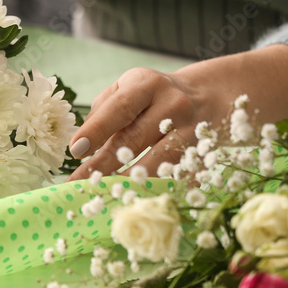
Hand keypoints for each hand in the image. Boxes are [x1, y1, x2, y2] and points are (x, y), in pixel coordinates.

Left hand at [67, 45, 287, 179]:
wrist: (212, 96)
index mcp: (147, 84)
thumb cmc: (155, 95)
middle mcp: (173, 104)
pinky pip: (179, 177)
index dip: (96, 129)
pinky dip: (157, 191)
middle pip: (134, 140)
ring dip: (128, 183)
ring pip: (158, 163)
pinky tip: (138, 203)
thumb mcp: (131, 87)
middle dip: (103, 166)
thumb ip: (104, 109)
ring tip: (102, 197)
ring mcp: (193, 130)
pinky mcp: (205, 154)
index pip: (119, 107)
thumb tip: (84, 145)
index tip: (75, 150)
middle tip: (79, 185)